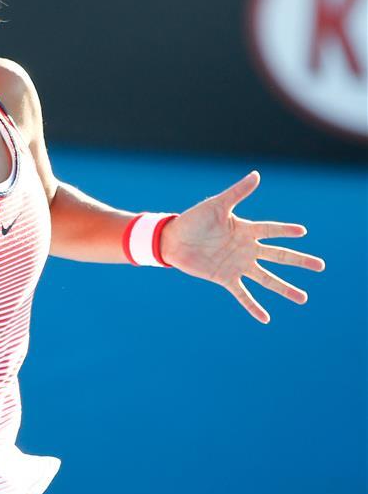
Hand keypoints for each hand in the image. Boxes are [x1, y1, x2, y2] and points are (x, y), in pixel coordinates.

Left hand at [160, 171, 325, 323]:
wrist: (173, 239)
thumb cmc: (194, 219)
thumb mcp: (217, 205)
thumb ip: (238, 193)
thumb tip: (257, 175)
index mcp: (245, 230)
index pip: (272, 230)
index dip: (286, 231)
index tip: (303, 232)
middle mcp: (246, 249)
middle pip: (278, 256)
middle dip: (299, 261)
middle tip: (320, 266)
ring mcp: (237, 265)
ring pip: (267, 279)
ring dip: (284, 288)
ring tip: (303, 298)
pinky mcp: (225, 278)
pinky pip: (243, 294)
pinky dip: (253, 306)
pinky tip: (266, 319)